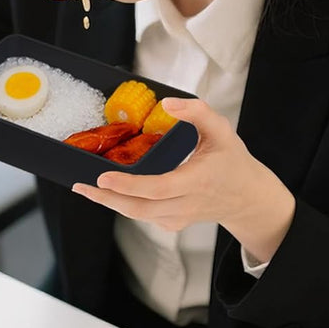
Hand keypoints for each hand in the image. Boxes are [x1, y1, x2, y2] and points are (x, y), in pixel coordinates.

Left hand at [71, 97, 295, 262]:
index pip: (158, 188)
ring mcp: (179, 218)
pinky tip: (110, 193)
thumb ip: (197, 112)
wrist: (247, 197)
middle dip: (107, 199)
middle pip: (140, 209)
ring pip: (139, 216)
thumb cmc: (232, 160)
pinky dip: (125, 205)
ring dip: (111, 203)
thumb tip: (166, 103)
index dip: (129, 186)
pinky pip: (144, 216)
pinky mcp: (173, 224)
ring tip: (86, 189)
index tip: (103, 178)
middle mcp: (186, 204)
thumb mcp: (221, 129)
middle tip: (81, 186)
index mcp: (197, 181)